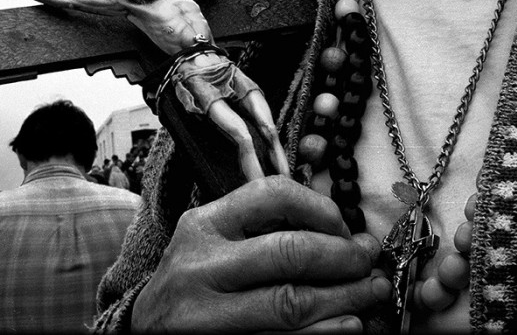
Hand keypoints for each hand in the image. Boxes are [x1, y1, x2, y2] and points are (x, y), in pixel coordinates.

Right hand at [131, 176, 391, 332]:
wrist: (145, 330)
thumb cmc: (193, 278)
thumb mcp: (212, 239)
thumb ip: (260, 227)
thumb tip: (339, 230)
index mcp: (203, 225)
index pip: (271, 195)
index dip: (321, 208)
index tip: (345, 227)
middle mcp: (200, 266)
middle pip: (289, 252)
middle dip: (343, 257)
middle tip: (369, 260)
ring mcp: (205, 315)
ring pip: (292, 303)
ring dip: (345, 298)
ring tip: (371, 292)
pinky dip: (325, 334)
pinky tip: (348, 325)